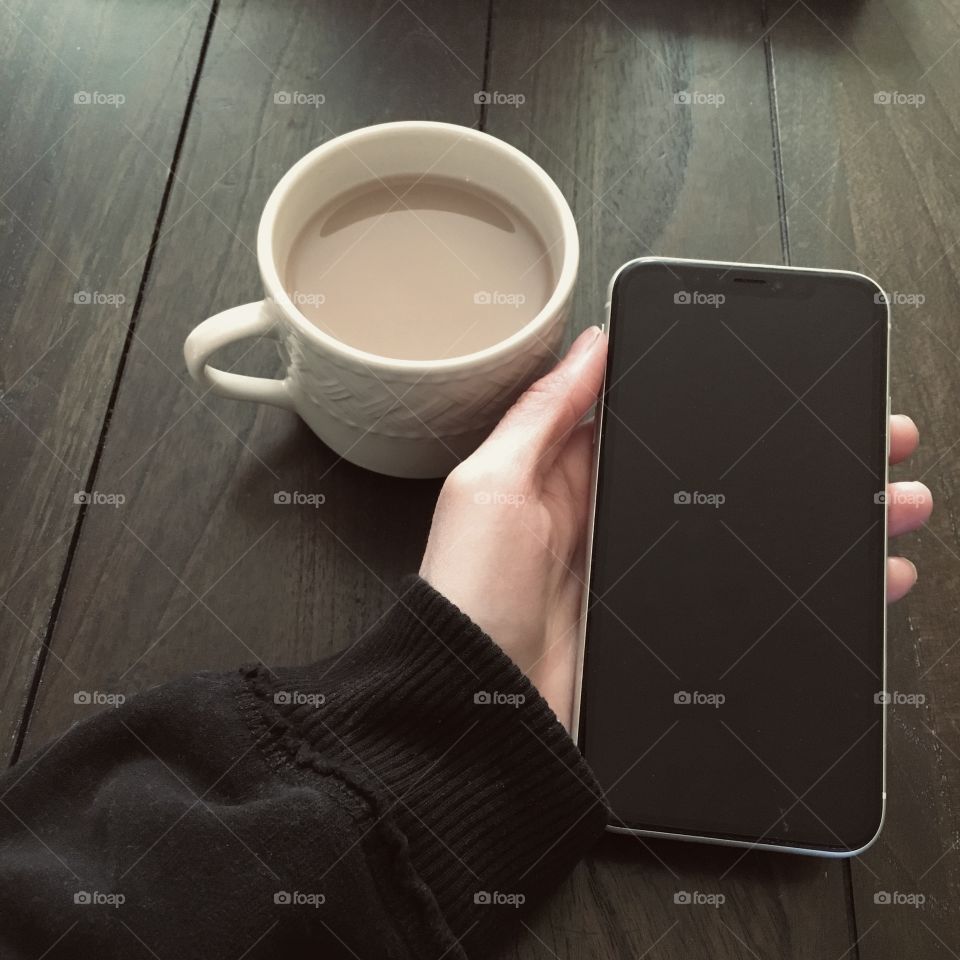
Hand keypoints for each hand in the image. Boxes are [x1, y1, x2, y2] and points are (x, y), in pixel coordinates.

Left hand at [420, 327, 931, 730]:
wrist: (478, 713)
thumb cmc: (470, 596)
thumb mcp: (490, 486)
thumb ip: (542, 414)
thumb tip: (590, 344)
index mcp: (573, 479)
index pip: (660, 424)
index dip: (723, 404)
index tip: (791, 385)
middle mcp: (616, 525)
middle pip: (718, 479)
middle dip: (793, 461)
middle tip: (872, 442)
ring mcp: (646, 581)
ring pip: (744, 536)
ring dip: (818, 520)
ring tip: (890, 503)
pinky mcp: (665, 632)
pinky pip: (741, 600)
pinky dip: (800, 590)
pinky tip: (858, 581)